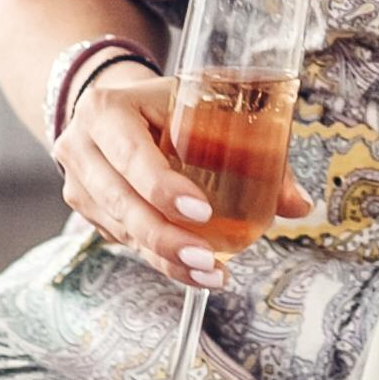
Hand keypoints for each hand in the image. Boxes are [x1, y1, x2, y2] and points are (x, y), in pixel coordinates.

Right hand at [57, 62, 308, 288]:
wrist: (120, 107)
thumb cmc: (170, 105)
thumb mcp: (207, 108)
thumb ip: (256, 148)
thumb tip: (299, 204)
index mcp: (108, 108)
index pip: (132, 154)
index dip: (163, 187)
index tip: (203, 212)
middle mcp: (82, 145)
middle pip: (122, 201)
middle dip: (166, 237)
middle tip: (208, 259)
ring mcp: (79, 182)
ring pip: (121, 229)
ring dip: (165, 257)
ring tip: (210, 274)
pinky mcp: (86, 210)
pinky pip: (123, 242)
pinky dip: (159, 260)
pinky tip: (192, 273)